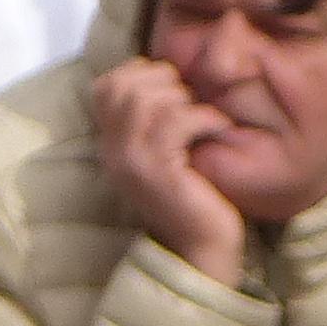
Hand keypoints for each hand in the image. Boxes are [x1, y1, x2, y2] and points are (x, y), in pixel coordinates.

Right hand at [92, 57, 250, 287]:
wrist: (202, 250)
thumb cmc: (197, 199)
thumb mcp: (170, 155)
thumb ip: (158, 121)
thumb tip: (171, 76)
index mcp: (113, 144)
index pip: (106, 86)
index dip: (142, 74)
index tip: (176, 90)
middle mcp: (113, 151)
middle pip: (122, 86)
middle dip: (165, 83)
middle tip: (194, 103)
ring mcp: (132, 162)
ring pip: (146, 100)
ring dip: (185, 100)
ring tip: (207, 118)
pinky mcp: (157, 172)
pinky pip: (176, 121)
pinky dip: (204, 117)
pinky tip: (220, 129)